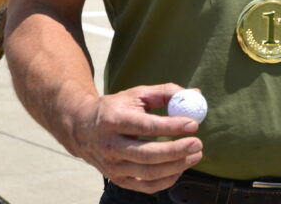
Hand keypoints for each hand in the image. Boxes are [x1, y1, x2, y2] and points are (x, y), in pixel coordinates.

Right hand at [66, 84, 203, 192]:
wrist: (82, 129)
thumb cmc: (116, 108)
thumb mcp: (137, 94)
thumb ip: (166, 93)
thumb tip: (196, 96)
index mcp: (114, 120)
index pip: (145, 126)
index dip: (171, 126)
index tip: (193, 124)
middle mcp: (110, 146)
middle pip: (146, 154)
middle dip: (176, 150)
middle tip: (198, 143)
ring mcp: (112, 166)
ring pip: (148, 173)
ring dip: (177, 166)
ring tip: (196, 154)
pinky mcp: (117, 179)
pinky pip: (145, 186)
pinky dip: (166, 180)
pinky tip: (180, 168)